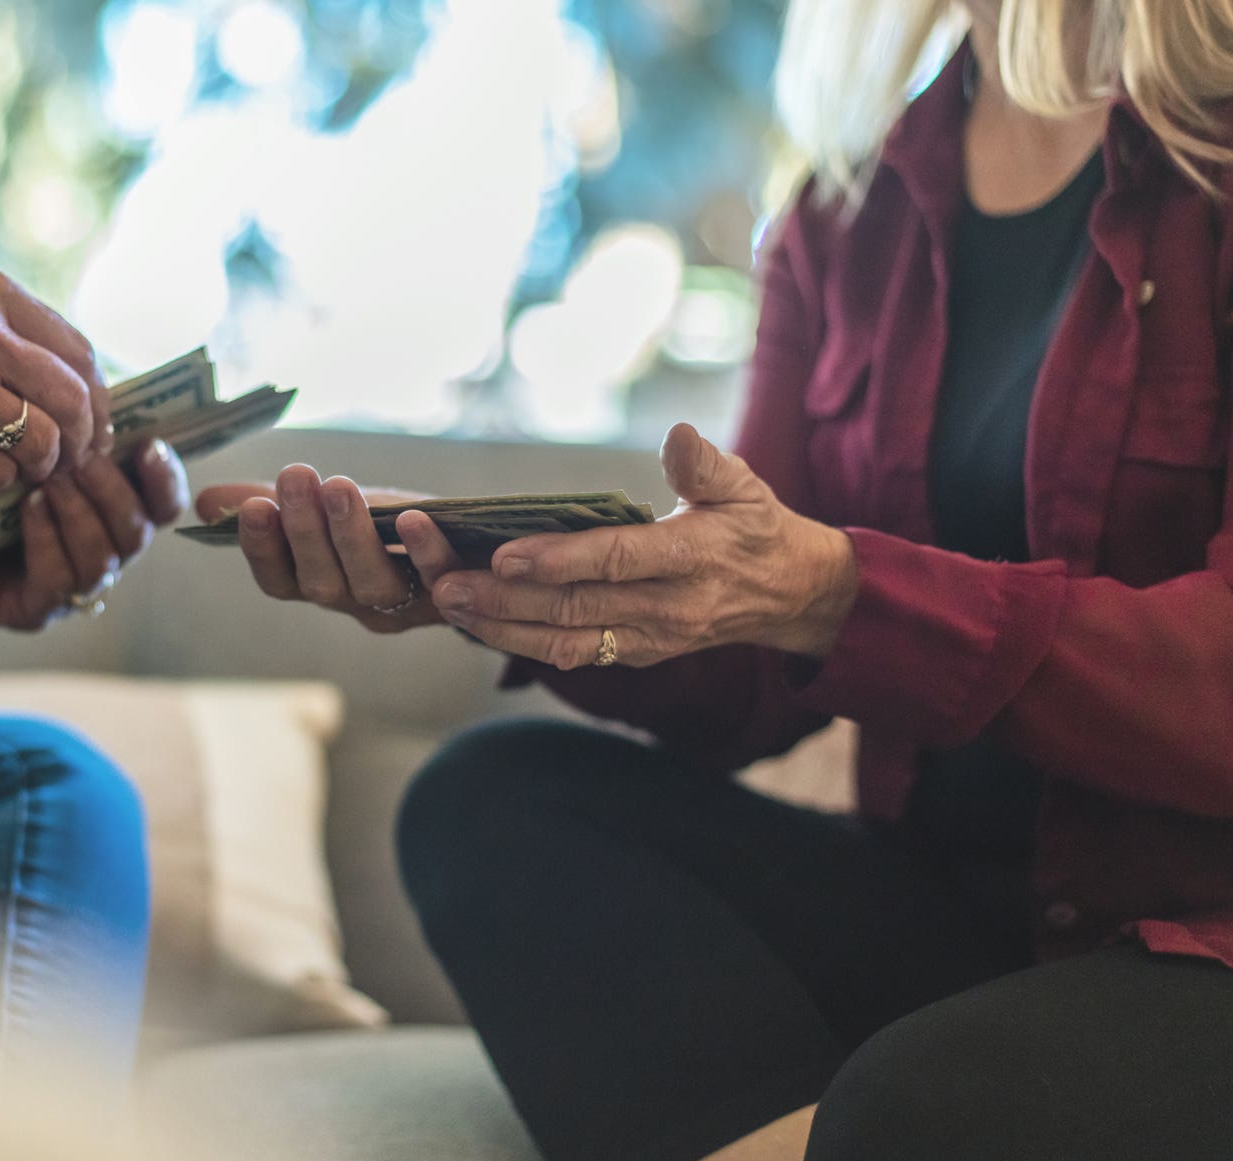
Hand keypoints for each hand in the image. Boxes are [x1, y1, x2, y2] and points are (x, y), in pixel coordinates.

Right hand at [0, 263, 111, 491]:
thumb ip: (14, 331)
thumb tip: (86, 381)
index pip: (79, 353)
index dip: (99, 398)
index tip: (96, 425)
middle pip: (71, 398)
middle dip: (81, 438)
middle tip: (71, 458)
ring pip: (41, 439)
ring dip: (42, 465)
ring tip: (26, 467)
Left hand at [0, 439, 187, 629]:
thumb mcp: (18, 446)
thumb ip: (61, 427)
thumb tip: (92, 379)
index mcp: (107, 513)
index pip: (163, 504)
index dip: (166, 478)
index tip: (149, 445)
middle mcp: (99, 553)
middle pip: (139, 531)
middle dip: (114, 491)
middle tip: (80, 457)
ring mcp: (69, 588)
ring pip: (104, 558)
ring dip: (81, 512)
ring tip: (50, 477)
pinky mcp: (34, 609)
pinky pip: (59, 579)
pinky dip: (49, 537)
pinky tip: (29, 505)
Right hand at [195, 467, 464, 633]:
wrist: (475, 545)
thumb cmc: (390, 525)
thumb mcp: (330, 509)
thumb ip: (273, 504)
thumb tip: (206, 501)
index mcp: (319, 583)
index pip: (278, 580)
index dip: (262, 549)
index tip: (253, 507)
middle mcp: (355, 603)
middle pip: (321, 583)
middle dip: (304, 531)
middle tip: (294, 477)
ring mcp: (404, 605)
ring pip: (372, 585)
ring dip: (351, 537)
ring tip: (338, 487)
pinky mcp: (453, 594)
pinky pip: (438, 579)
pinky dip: (424, 551)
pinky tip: (412, 517)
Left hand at [428, 424, 858, 668]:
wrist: (788, 595)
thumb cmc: (755, 528)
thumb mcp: (744, 486)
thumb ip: (705, 463)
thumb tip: (677, 435)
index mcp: (692, 560)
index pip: (616, 561)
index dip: (559, 560)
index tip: (506, 552)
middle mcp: (666, 609)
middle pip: (573, 608)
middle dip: (503, 597)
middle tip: (444, 581)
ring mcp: (648, 639)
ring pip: (563, 641)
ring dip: (500, 626)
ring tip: (448, 603)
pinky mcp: (634, 653)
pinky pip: (571, 654)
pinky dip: (521, 640)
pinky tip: (478, 621)